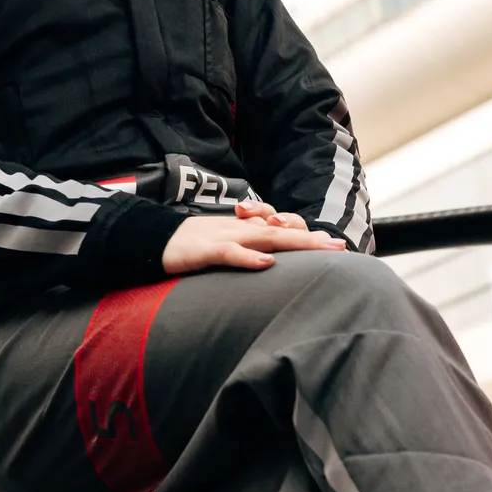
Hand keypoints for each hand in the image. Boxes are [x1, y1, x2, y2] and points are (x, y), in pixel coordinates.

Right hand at [161, 210, 346, 273]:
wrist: (152, 239)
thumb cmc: (192, 245)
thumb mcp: (226, 246)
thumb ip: (250, 249)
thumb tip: (274, 261)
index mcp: (246, 230)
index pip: (282, 228)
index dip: (308, 236)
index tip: (335, 246)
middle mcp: (240, 230)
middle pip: (282, 232)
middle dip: (312, 239)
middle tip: (339, 247)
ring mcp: (223, 238)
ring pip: (263, 238)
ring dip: (293, 242)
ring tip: (319, 247)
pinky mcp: (204, 251)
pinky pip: (229, 253)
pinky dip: (248, 257)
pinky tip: (266, 263)